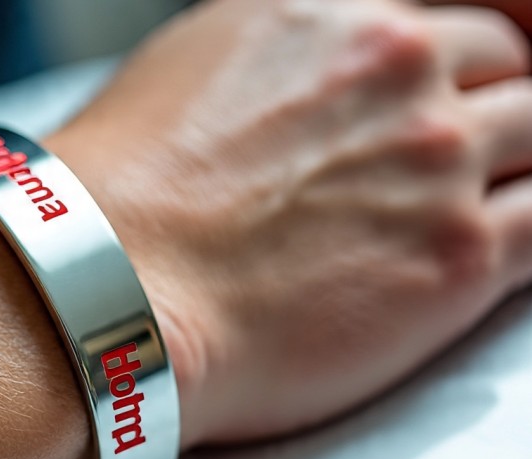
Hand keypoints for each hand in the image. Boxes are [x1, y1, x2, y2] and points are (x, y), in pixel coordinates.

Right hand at [48, 0, 531, 445]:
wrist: (109, 289)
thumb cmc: (122, 200)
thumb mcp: (194, 67)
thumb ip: (283, 52)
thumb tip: (309, 69)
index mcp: (337, 15)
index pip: (468, 7)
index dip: (485, 48)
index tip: (492, 73)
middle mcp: (398, 70)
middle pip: (511, 69)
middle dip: (498, 109)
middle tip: (466, 159)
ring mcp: (437, 161)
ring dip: (514, 172)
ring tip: (470, 213)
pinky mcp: (457, 259)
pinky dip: (530, 229)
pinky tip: (490, 254)